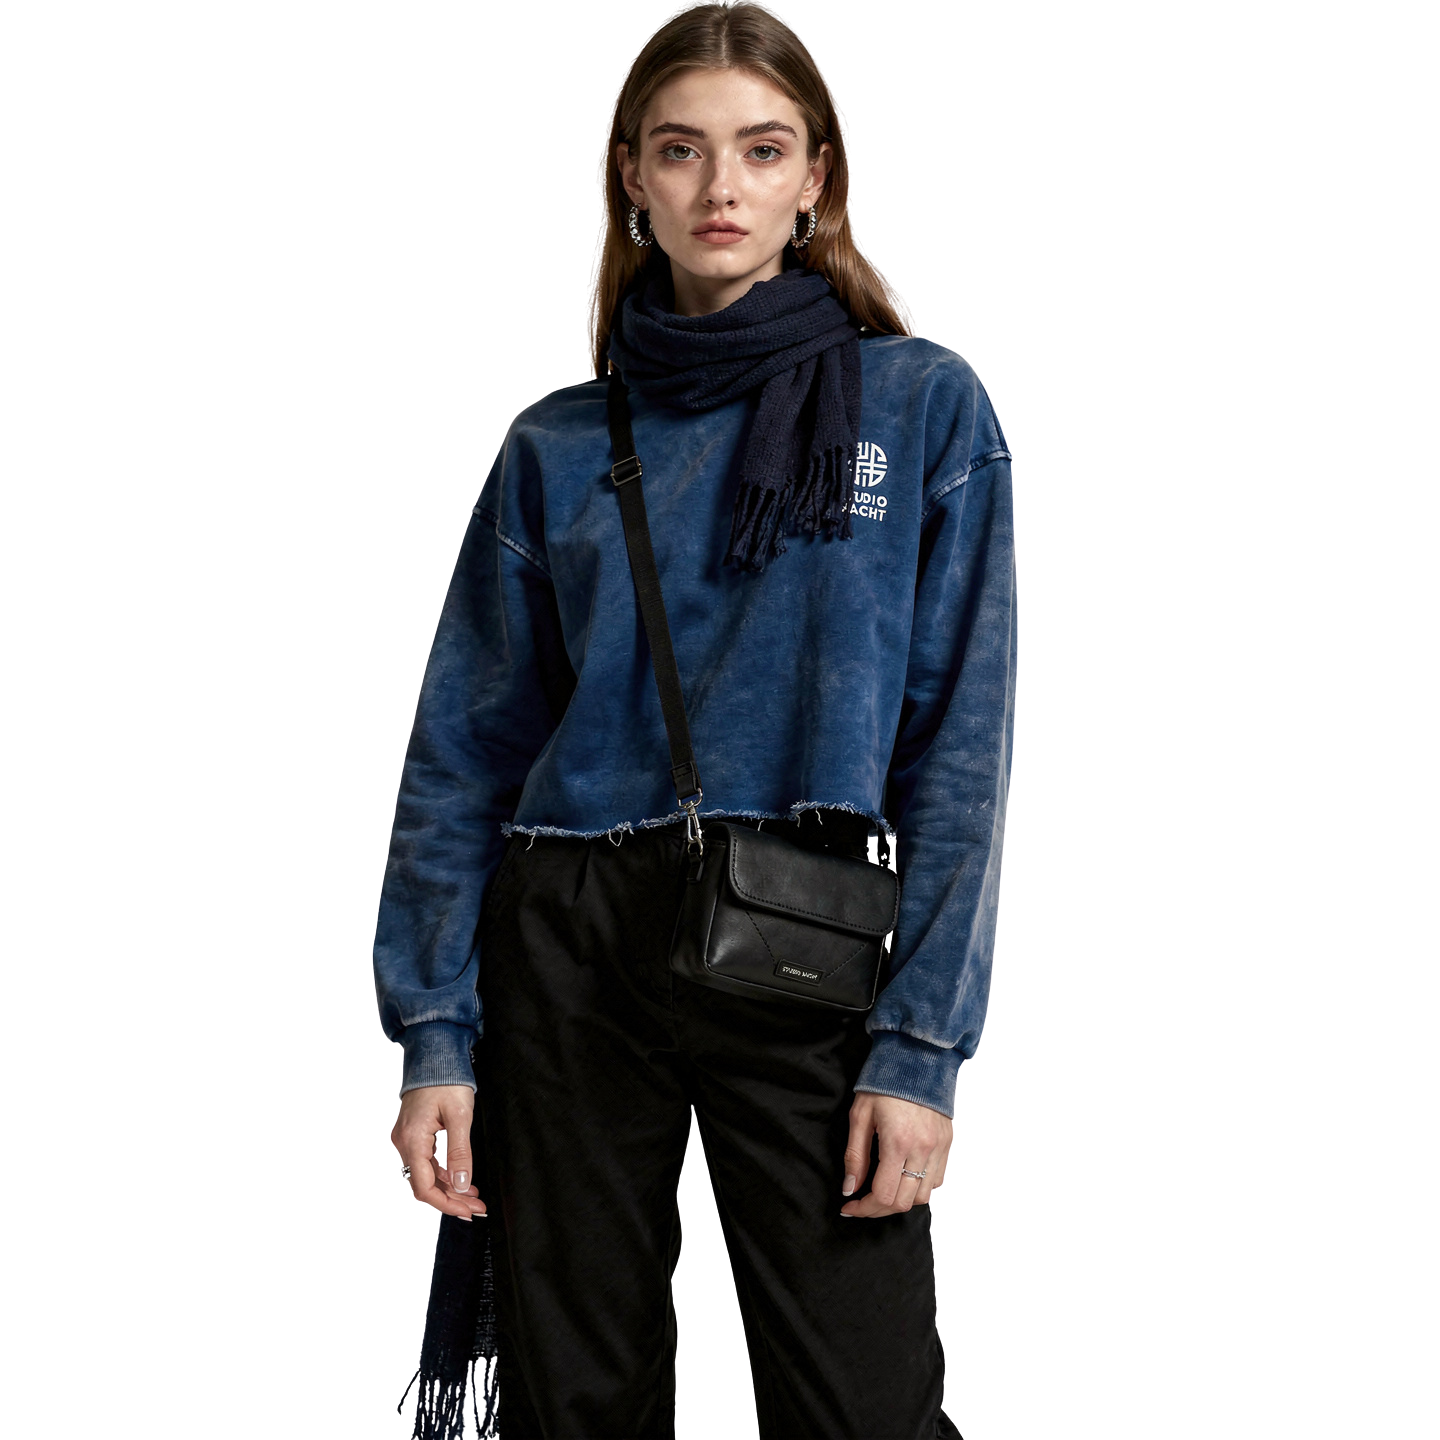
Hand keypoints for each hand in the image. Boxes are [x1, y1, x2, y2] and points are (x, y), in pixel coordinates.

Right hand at [391, 1084, 488, 1221]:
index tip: (467, 1212)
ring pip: (425, 1175)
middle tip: (477, 1207)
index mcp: (413, 1140)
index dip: (445, 1204)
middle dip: (451, 1199)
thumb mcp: (460, 1116)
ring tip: (474, 1196)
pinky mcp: (412, 1134)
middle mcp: (404, 1143)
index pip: (423, 1187)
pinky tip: (461, 1177)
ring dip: (449, 1187)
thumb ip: (460, 1152)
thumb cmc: (447, 1079)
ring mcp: (406, 1139)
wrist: (434, 1054)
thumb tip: (463, 1184)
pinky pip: (425, 1162)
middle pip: (423, 1185)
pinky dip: (443, 1173)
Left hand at [838, 1092, 952, 1217]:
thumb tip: (850, 1189)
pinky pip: (937, 1180)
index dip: (864, 1208)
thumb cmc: (883, 1085)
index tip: (849, 1207)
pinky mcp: (948, 1144)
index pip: (883, 1195)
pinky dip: (920, 1187)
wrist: (915, 1059)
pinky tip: (905, 1178)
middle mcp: (922, 1149)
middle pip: (903, 1202)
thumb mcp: (860, 1116)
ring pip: (923, 1196)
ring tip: (884, 1192)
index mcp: (897, 1142)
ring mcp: (939, 1148)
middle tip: (863, 1202)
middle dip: (879, 1209)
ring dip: (901, 1200)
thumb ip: (855, 1156)